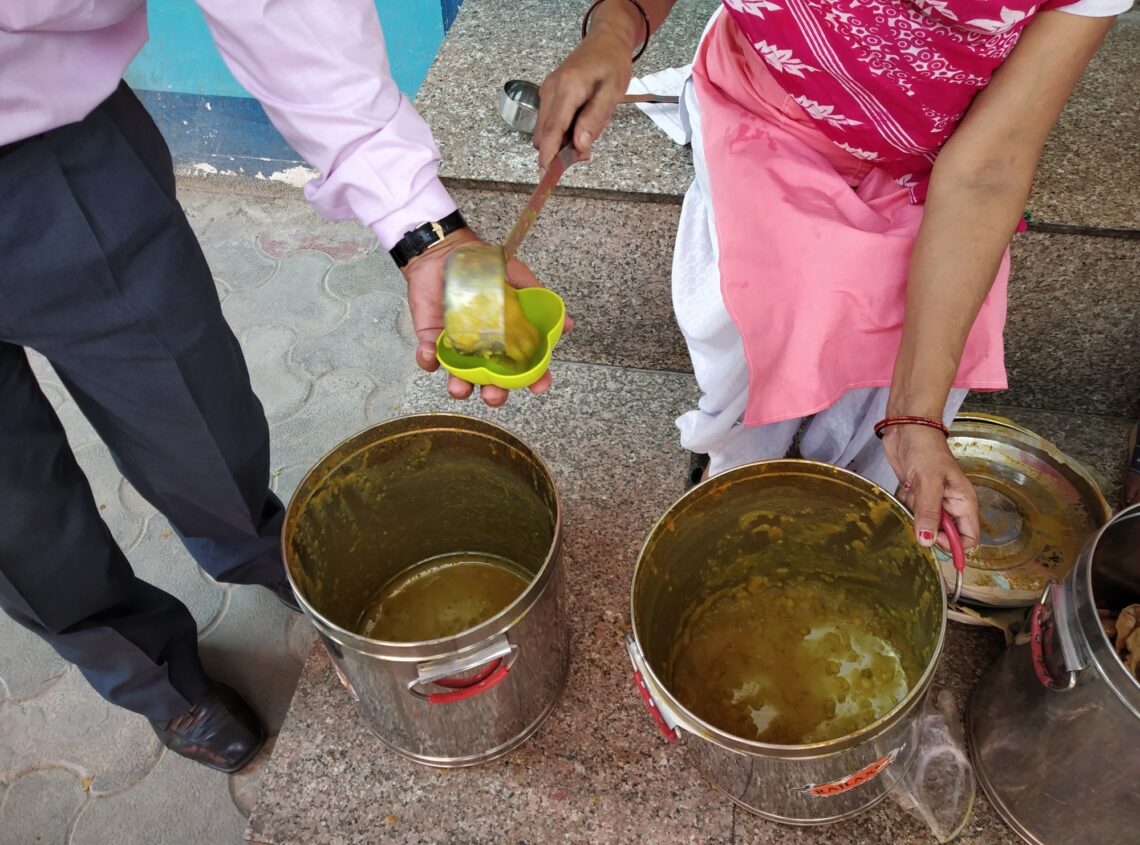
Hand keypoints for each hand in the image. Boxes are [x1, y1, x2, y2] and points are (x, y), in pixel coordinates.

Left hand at [401, 227, 566, 406]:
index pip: (524, 367)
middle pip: (492, 383)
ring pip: (460, 380)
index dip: (534, 380)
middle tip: (493, 394)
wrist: (446, 251)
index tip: (539, 386)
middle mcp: (484, 350)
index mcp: (508, 340)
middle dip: (495, 395)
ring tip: (460, 387)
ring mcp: (458, 348)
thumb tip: (569, 323)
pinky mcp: (431, 340)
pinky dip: (429, 361)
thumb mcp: (516, 279)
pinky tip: (431, 355)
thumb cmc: (484, 268)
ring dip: (460, 388)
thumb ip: (539, 301)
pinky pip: (429, 359)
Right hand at [533, 24, 634, 170]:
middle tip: (587, 152)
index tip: (545, 175)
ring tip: (590, 129)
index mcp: (567, 89)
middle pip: (545, 134)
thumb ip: (593, 120)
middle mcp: (551, 90)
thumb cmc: (612, 64)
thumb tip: (579, 146)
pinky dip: (563, 131)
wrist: (606, 40)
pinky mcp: (549, 94)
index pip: (552, 129)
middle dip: (561, 150)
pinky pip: (551, 121)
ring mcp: (547, 92)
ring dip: (563, 141)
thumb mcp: (611, 93)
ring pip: (547, 130)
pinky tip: (582, 123)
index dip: (548, 155)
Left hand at [881, 425, 979, 550]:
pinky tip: (906, 487)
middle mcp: (951, 504)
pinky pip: (913, 512)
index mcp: (963, 501)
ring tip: (913, 492)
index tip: (932, 537)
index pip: (969, 537)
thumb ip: (929, 513)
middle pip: (945, 534)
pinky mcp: (918, 494)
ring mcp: (934, 499)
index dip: (952, 543)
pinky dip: (907, 504)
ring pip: (926, 524)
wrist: (907, 428)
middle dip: (929, 528)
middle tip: (917, 511)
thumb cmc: (925, 449)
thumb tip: (927, 542)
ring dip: (916, 514)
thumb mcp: (929, 482)